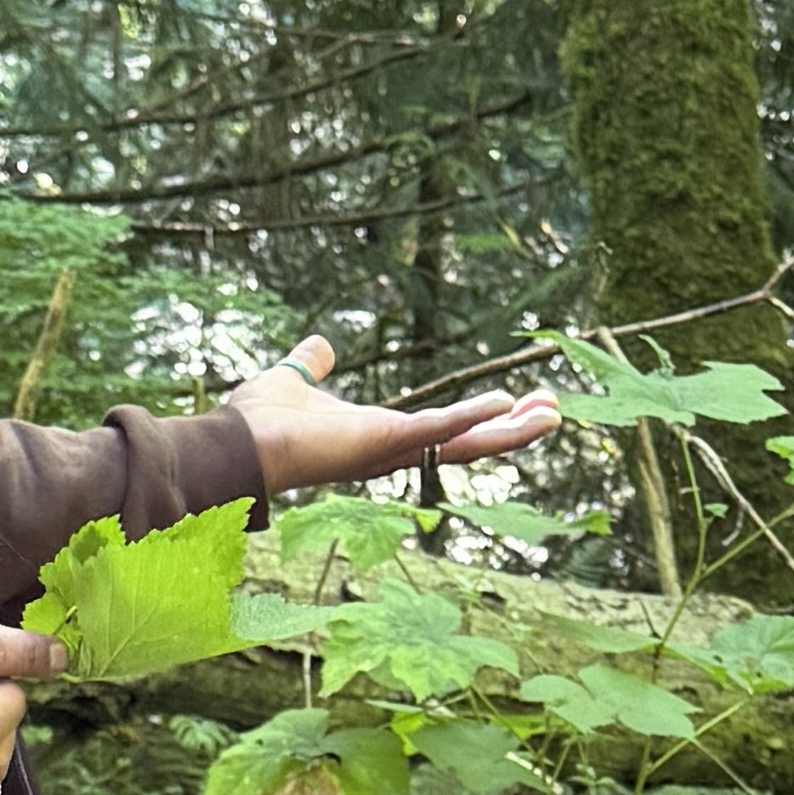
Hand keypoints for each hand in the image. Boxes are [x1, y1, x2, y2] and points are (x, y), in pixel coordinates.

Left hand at [223, 330, 564, 498]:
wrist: (240, 443)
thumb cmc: (260, 421)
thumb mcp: (295, 377)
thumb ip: (312, 363)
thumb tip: (320, 345)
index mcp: (380, 434)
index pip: (444, 430)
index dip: (482, 419)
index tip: (517, 402)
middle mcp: (395, 448)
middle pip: (469, 443)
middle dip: (513, 428)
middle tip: (553, 410)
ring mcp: (394, 449)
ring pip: (468, 443)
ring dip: (511, 429)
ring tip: (553, 413)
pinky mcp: (387, 441)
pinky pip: (440, 430)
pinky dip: (472, 417)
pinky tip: (508, 404)